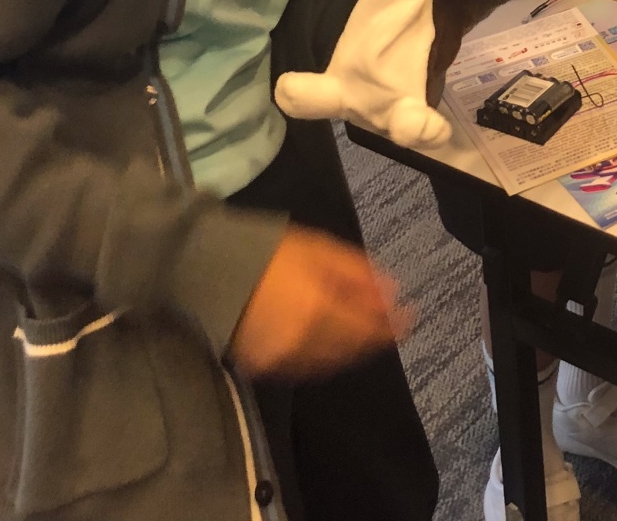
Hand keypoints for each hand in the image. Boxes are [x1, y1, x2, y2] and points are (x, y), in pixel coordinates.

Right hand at [230, 227, 409, 380]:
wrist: (205, 269)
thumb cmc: (265, 251)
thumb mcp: (317, 250)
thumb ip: (357, 273)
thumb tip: (393, 291)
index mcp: (318, 309)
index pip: (367, 328)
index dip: (393, 325)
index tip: (411, 318)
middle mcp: (302, 341)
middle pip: (351, 348)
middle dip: (373, 337)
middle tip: (391, 324)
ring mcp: (280, 358)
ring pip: (330, 361)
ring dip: (351, 348)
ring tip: (362, 330)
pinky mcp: (262, 366)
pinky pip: (304, 367)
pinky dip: (324, 356)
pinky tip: (330, 341)